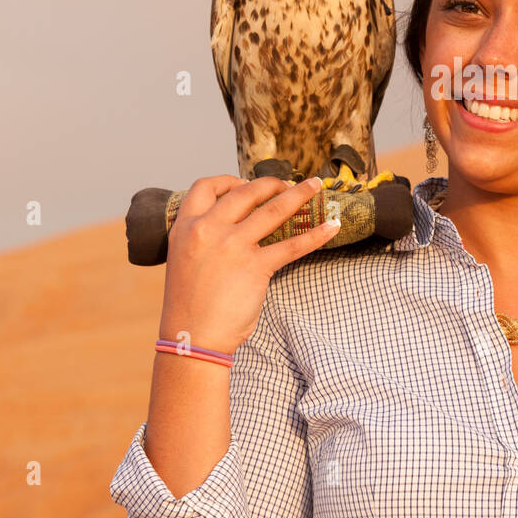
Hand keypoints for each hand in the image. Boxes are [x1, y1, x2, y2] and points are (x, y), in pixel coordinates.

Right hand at [156, 174, 338, 355]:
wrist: (192, 337)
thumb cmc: (190, 304)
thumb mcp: (185, 259)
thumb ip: (204, 238)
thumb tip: (232, 227)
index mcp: (185, 227)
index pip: (205, 187)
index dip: (228, 180)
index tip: (244, 183)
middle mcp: (208, 230)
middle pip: (246, 192)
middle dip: (271, 184)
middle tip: (287, 185)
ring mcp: (233, 246)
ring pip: (274, 209)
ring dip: (299, 194)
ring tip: (316, 187)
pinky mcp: (256, 267)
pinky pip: (292, 245)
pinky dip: (316, 234)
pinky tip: (332, 226)